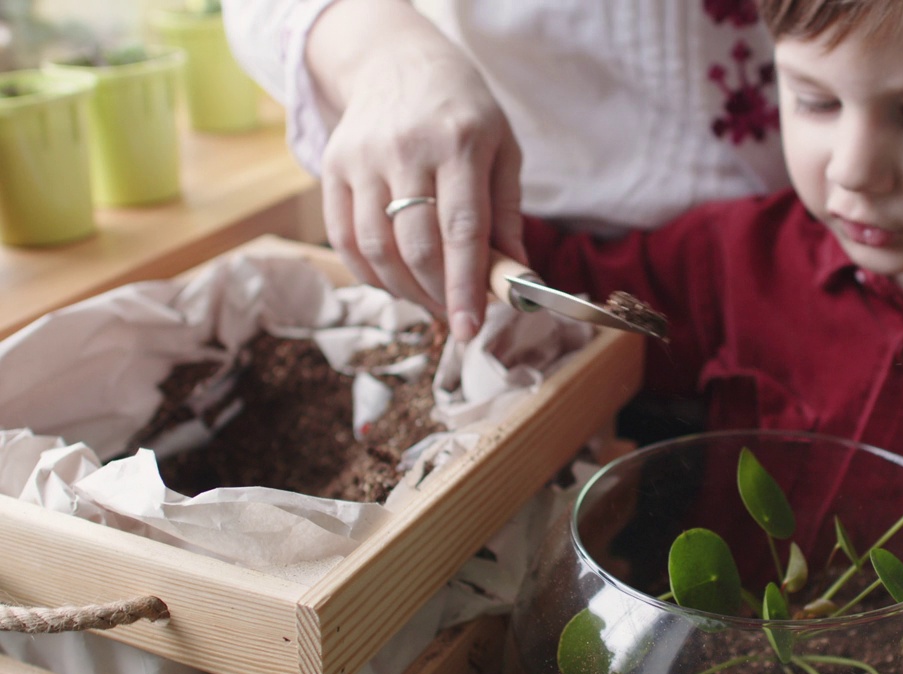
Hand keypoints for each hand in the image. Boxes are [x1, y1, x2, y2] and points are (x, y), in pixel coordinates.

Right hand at [306, 0, 525, 340]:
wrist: (399, 61)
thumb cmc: (464, 112)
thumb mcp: (503, 150)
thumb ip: (507, 214)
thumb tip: (514, 277)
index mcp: (460, 143)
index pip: (462, 230)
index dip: (466, 286)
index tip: (471, 328)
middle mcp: (406, 149)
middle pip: (415, 246)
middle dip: (439, 295)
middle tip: (457, 315)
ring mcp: (363, 157)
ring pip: (376, 248)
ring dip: (405, 290)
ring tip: (431, 300)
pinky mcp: (332, 166)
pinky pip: (344, 237)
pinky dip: (369, 273)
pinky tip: (395, 281)